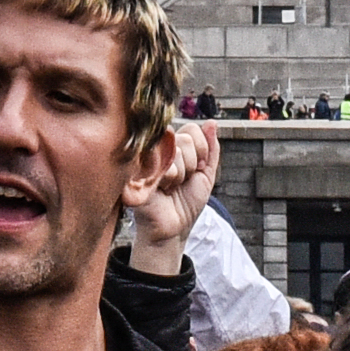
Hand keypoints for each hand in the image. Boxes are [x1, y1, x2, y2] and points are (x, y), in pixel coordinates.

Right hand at [120, 120, 218, 273]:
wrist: (173, 228)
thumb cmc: (186, 203)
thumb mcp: (206, 174)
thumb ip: (210, 148)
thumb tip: (211, 122)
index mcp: (174, 146)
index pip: (192, 129)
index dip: (201, 150)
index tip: (196, 169)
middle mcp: (159, 148)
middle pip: (185, 138)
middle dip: (192, 164)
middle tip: (182, 181)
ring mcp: (147, 156)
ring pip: (176, 149)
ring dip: (181, 174)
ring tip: (170, 186)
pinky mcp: (138, 167)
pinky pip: (163, 161)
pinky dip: (170, 178)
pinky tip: (162, 188)